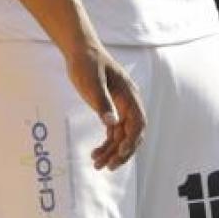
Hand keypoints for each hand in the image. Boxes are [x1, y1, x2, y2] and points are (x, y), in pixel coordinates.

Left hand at [64, 40, 145, 169]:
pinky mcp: (109, 109)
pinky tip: (95, 154)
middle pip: (132, 134)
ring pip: (121, 136)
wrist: (80, 50)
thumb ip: (102, 102)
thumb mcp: (92, 82)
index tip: (120, 153)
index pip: (138, 123)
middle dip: (122, 152)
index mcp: (129, 95)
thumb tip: (111, 123)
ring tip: (97, 165)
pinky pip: (112, 132)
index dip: (132, 140)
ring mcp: (119, 107)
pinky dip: (106, 144)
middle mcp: (128, 103)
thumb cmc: (87, 62)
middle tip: (108, 167)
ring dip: (111, 151)